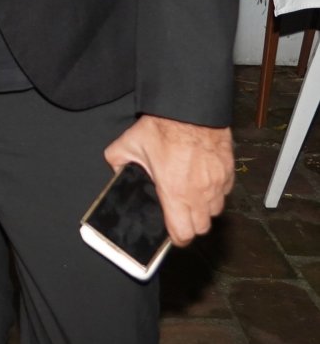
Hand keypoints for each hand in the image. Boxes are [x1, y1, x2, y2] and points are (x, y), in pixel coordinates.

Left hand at [104, 115, 233, 245]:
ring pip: (215, 210)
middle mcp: (200, 193)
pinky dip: (215, 191)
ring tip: (190, 194)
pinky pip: (224, 191)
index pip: (183, 234)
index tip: (171, 231)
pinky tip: (202, 178)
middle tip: (178, 211)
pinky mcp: (229, 172)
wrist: (191, 107)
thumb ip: (117, 161)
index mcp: (175, 192)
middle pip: (201, 227)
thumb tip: (115, 171)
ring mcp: (217, 183)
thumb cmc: (164, 125)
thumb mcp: (130, 142)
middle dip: (190, 224)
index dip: (176, 237)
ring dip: (203, 208)